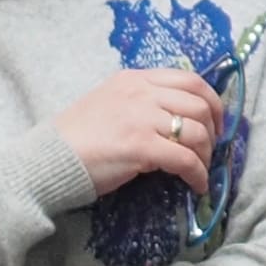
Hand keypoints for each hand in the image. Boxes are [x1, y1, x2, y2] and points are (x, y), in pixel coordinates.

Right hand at [50, 65, 225, 192]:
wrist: (51, 159)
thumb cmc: (77, 136)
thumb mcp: (110, 103)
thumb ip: (140, 102)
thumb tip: (174, 120)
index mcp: (135, 79)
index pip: (190, 79)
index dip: (212, 102)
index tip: (215, 122)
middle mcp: (141, 93)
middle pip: (199, 104)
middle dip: (213, 129)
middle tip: (211, 149)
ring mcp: (141, 118)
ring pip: (196, 131)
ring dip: (206, 154)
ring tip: (200, 170)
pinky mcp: (141, 147)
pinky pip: (185, 160)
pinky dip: (198, 174)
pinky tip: (197, 186)